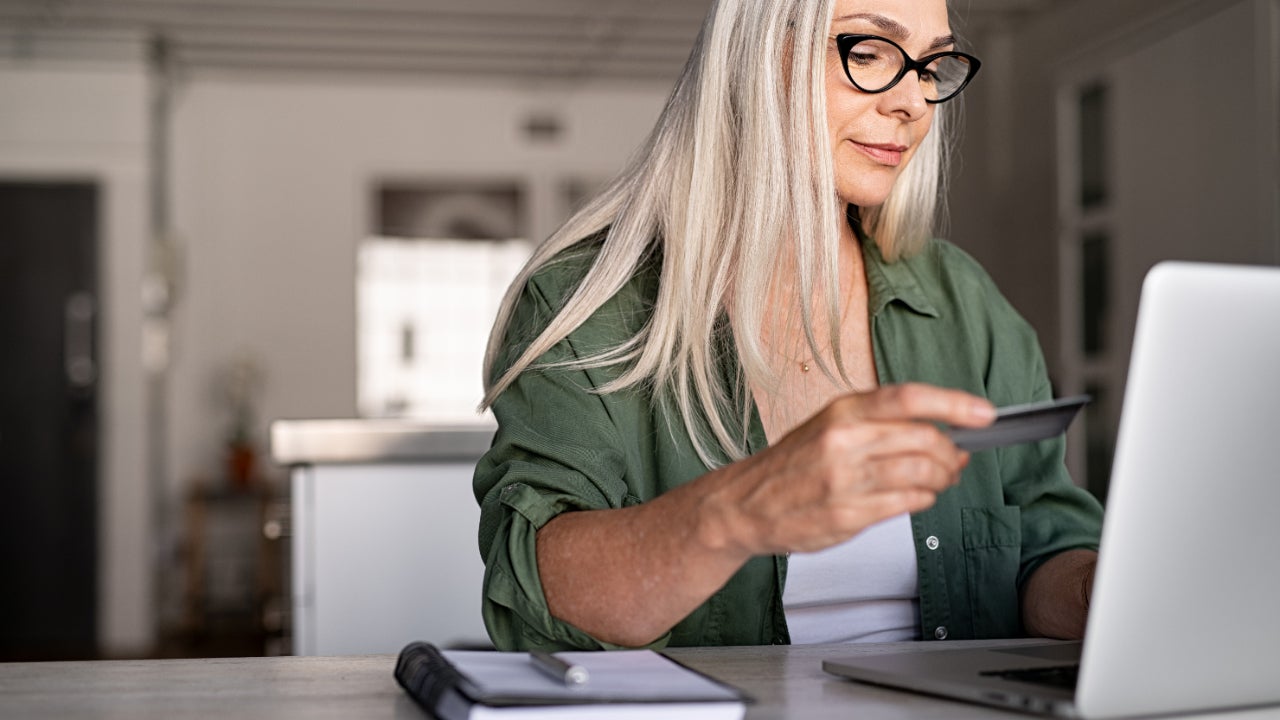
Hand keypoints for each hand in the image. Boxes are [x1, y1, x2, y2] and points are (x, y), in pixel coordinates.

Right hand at [702, 383, 995, 556]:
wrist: (744, 504)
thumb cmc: (790, 465)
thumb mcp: (829, 426)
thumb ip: (880, 425)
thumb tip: (942, 429)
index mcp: (841, 411)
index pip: (909, 398)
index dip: (955, 404)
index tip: (984, 414)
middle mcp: (844, 441)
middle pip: (925, 439)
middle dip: (953, 453)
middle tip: (957, 460)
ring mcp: (846, 480)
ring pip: (922, 473)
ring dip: (943, 478)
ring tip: (940, 480)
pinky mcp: (848, 514)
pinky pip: (906, 503)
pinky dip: (923, 499)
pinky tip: (917, 496)